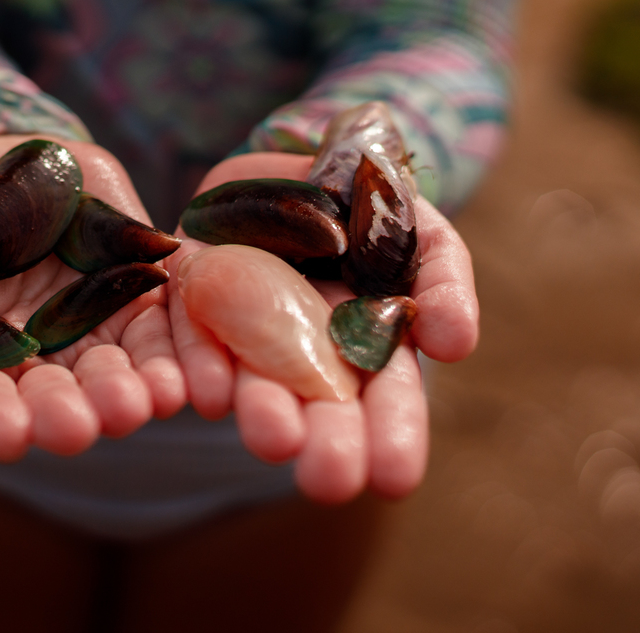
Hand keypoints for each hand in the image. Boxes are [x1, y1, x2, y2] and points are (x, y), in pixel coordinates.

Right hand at [0, 136, 185, 461]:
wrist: (5, 160)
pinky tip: (178, 381)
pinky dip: (173, 361)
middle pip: (59, 404)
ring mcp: (98, 337)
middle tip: (77, 427)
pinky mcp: (143, 302)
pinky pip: (162, 336)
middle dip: (67, 417)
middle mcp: (47, 370)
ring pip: (116, 380)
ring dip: (126, 398)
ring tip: (134, 405)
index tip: (8, 433)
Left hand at [168, 152, 477, 502]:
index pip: (383, 398)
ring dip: (262, 410)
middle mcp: (300, 350)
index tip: (392, 478)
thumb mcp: (420, 231)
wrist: (290, 160)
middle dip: (325, 442)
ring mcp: (240, 326)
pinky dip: (197, 361)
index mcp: (364, 344)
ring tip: (272, 440)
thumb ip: (442, 280)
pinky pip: (184, 333)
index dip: (390, 436)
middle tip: (329, 480)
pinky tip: (208, 393)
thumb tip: (454, 346)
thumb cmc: (368, 204)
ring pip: (249, 378)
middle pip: (316, 403)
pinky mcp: (187, 295)